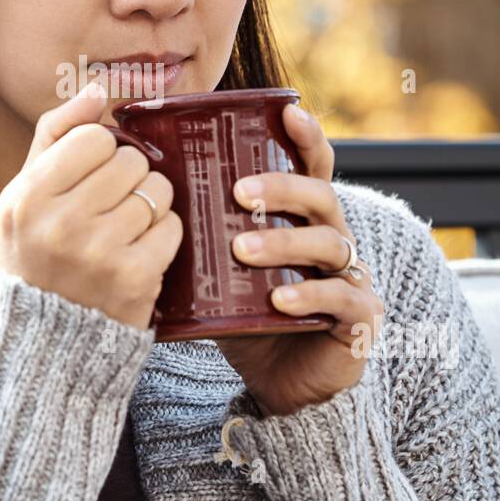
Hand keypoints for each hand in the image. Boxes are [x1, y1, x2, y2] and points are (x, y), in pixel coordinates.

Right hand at [0, 79, 182, 330]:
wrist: (47, 340)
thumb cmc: (36, 255)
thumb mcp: (25, 195)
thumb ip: (55, 135)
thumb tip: (97, 90)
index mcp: (27, 197)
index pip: (93, 137)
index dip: (101, 153)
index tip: (91, 178)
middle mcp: (60, 223)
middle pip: (129, 161)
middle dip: (129, 178)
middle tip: (112, 206)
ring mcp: (99, 252)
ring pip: (156, 191)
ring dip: (150, 205)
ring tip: (126, 228)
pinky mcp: (136, 278)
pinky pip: (173, 227)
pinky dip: (164, 235)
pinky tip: (141, 251)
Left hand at [215, 103, 383, 417]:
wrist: (279, 388)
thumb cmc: (248, 321)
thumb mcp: (220, 275)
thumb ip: (199, 241)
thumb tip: (138, 203)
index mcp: (305, 221)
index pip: (314, 168)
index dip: (307, 138)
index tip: (289, 112)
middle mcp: (335, 241)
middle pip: (321, 197)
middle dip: (281, 189)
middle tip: (239, 193)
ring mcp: (352, 278)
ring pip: (328, 244)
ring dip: (284, 243)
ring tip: (243, 250)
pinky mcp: (360, 319)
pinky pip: (341, 298)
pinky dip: (308, 297)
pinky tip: (278, 302)